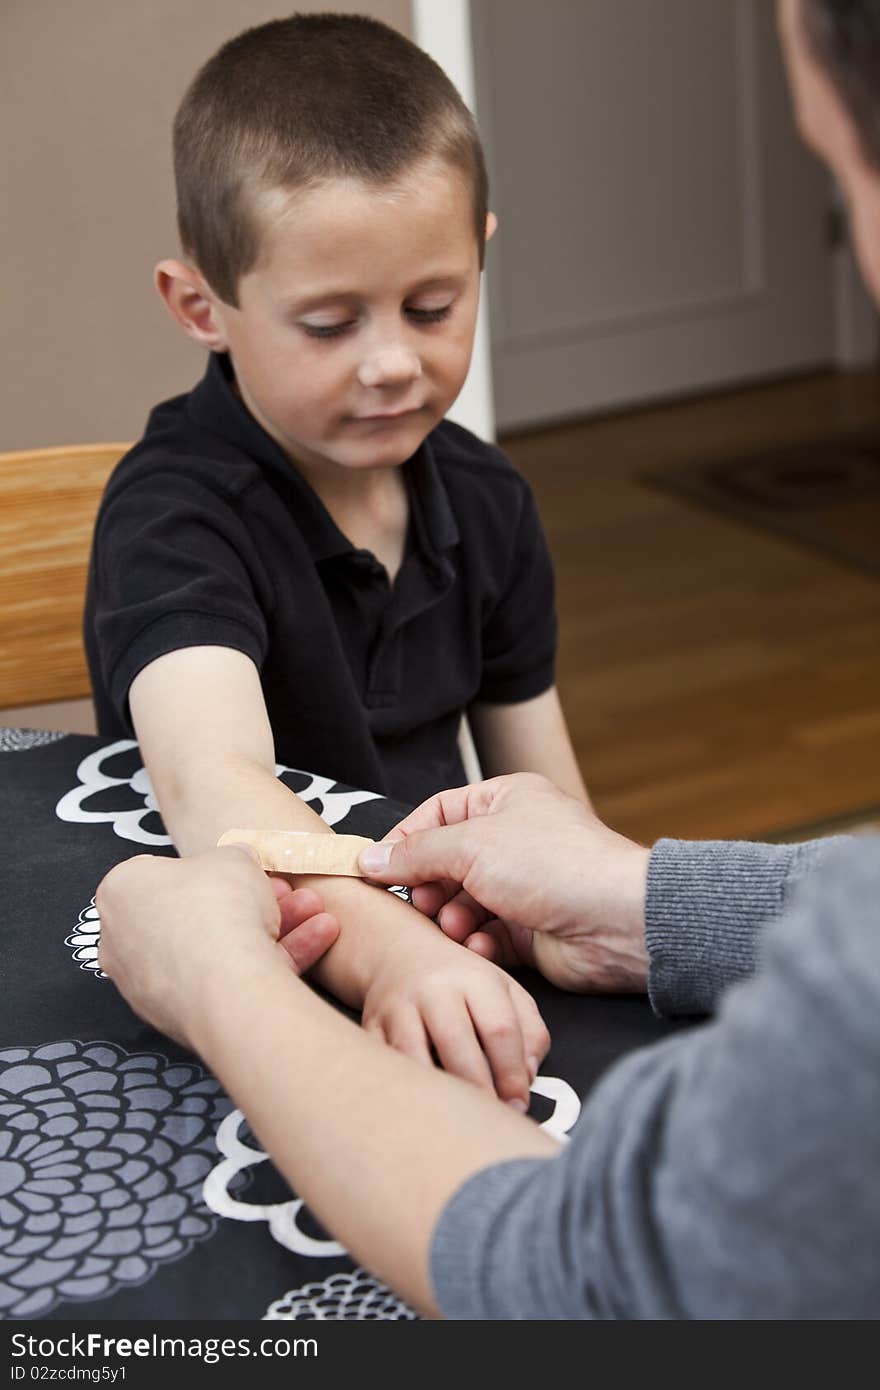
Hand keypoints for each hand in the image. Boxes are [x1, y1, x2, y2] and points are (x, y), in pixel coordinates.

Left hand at [97, 847, 338, 1047]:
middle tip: (286, 893)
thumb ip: (234, 858)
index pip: (163, 873)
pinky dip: (271, 962)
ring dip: (274, 929)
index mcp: (121, 891)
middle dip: (250, 903)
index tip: (245, 871)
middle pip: (197, 914)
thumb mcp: (235, 858)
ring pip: (219, 949)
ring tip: (316, 914)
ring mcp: (149, 984)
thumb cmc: (218, 910)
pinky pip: (229, 981)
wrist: (226, 984)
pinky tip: (318, 941)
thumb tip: (238, 862)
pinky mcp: (180, 1015)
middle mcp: (124, 940)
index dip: (211, 870)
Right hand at [359, 774, 650, 993]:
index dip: (406, 840)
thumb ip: (415, 853)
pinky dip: (477, 942)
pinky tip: (479, 947)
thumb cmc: (554, 865)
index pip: (439, 813)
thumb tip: (369, 857)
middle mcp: (514, 840)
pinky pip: (487, 935)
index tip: (377, 868)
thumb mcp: (471, 845)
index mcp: (506, 800)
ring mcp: (524, 886)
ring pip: (463, 902)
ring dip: (451, 917)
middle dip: (429, 885)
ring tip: (454, 926)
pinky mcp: (530, 929)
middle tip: (420, 902)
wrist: (616, 920)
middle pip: (447, 861)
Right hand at [360, 926, 549, 1109]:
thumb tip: (528, 1078)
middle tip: (491, 1119)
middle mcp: (434, 989)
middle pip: (456, 1044)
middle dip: (478, 1090)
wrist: (401, 952)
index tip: (519, 1105)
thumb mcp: (506, 992)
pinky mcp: (371, 1025)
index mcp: (476, 979)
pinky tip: (422, 1107)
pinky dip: (403, 1089)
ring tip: (457, 1119)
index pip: (500, 1030)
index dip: (513, 1074)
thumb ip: (530, 1032)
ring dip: (437, 1093)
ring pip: (414, 1057)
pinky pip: (384, 1064)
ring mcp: (398, 1007)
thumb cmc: (461, 982)